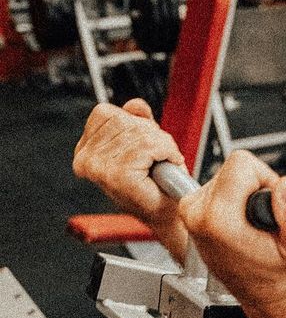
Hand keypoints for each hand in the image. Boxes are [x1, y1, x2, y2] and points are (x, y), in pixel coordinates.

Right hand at [72, 99, 185, 234]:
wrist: (168, 213)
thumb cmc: (155, 184)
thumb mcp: (144, 142)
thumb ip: (137, 121)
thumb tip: (135, 104)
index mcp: (85, 150)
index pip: (106, 113)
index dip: (133, 124)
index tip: (142, 147)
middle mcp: (87, 159)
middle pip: (126, 121)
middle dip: (151, 135)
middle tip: (156, 158)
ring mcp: (100, 167)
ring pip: (141, 133)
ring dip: (161, 147)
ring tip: (159, 165)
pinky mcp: (118, 174)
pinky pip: (150, 146)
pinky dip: (166, 153)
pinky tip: (163, 169)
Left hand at [176, 150, 285, 312]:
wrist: (262, 289)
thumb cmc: (278, 271)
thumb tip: (285, 185)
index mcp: (217, 219)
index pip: (242, 163)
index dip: (266, 179)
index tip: (270, 207)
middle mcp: (196, 213)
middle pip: (233, 166)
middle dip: (256, 185)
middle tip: (262, 218)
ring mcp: (190, 212)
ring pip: (226, 173)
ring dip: (246, 192)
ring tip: (253, 223)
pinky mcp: (190, 209)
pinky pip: (218, 183)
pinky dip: (235, 197)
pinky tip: (242, 222)